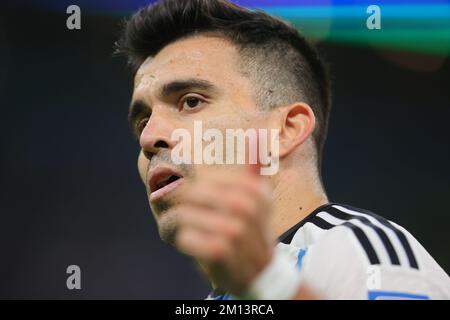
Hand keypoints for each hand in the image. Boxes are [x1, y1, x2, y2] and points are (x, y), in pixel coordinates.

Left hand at [174, 166, 275, 294]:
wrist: (262, 273)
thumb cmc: (254, 230)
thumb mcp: (259, 199)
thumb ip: (255, 168)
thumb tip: (256, 133)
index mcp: (255, 191)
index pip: (210, 178)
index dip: (197, 187)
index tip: (197, 197)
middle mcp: (247, 209)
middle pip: (194, 193)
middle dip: (182, 201)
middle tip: (179, 208)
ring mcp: (234, 231)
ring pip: (185, 215)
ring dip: (180, 221)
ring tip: (185, 226)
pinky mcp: (220, 251)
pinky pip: (185, 237)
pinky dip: (183, 240)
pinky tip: (192, 242)